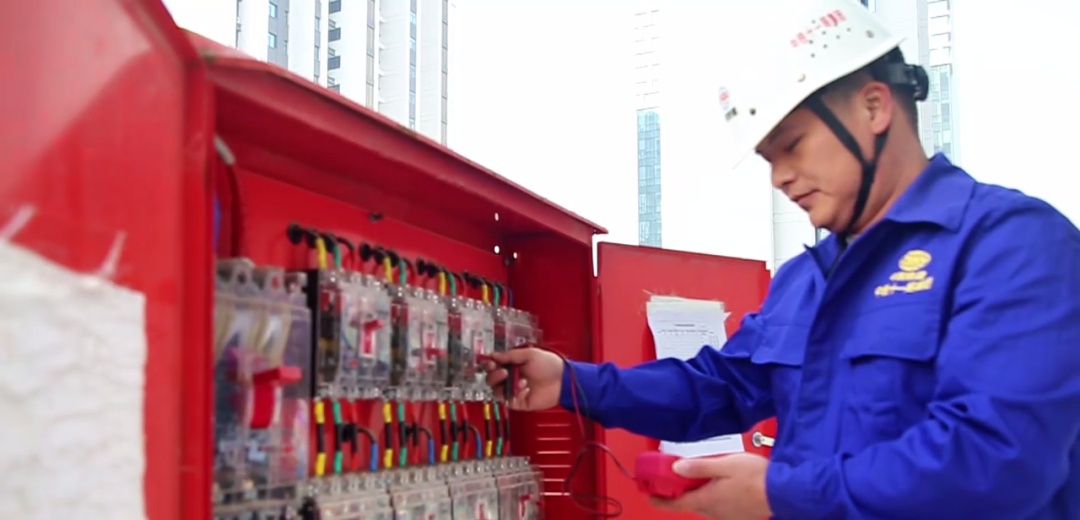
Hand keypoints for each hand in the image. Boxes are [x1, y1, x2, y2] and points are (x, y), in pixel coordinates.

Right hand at [482, 348, 563, 410]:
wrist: (562, 380)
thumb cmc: (549, 365)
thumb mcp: (529, 354)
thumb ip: (510, 356)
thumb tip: (494, 355)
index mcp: (512, 365)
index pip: (494, 366)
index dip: (490, 365)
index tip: (491, 364)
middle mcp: (511, 378)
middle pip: (492, 380)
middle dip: (495, 376)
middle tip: (504, 372)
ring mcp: (515, 390)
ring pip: (498, 392)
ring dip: (506, 386)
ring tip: (521, 381)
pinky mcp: (520, 402)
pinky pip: (510, 401)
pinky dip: (516, 395)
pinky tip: (526, 389)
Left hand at [651, 453, 772, 519]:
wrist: (784, 492)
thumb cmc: (756, 477)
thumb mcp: (724, 465)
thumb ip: (698, 467)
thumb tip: (676, 468)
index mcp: (707, 500)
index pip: (676, 503)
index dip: (659, 499)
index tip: (648, 495)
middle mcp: (714, 512)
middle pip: (689, 503)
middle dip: (679, 492)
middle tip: (674, 478)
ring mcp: (726, 515)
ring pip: (704, 504)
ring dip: (697, 493)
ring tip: (698, 476)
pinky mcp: (738, 515)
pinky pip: (718, 506)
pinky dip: (712, 496)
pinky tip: (720, 484)